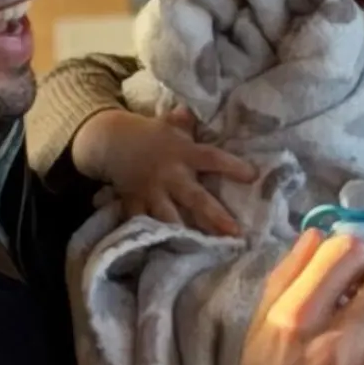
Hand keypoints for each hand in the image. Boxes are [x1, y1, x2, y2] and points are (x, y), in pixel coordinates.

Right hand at [72, 107, 256, 235]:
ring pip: (170, 216)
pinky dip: (151, 238)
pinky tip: (165, 254)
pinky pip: (143, 223)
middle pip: (195, 197)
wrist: (110, 141)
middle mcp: (170, 174)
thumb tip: (199, 111)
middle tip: (235, 233)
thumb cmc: (149, 133)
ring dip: (186, 233)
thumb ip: (187, 122)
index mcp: (184, 152)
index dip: (232, 166)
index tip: (253, 176)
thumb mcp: (170, 124)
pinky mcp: (134, 203)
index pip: (212, 158)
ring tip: (202, 250)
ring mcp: (151, 192)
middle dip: (215, 216)